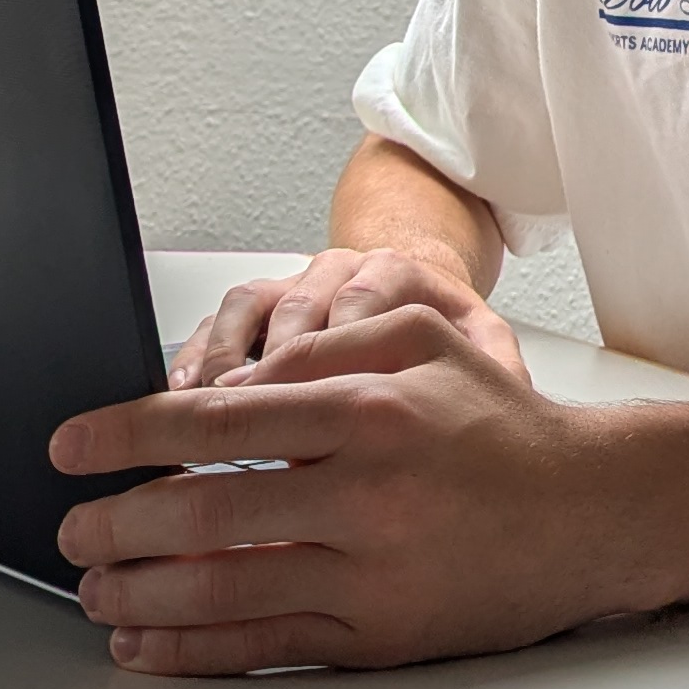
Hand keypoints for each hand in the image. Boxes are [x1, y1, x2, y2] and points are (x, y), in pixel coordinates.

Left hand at [54, 304, 645, 673]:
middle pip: (204, 513)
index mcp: (367, 412)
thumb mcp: (422, 343)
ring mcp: (372, 576)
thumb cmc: (498, 426)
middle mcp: (366, 496)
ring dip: (139, 591)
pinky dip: (192, 648)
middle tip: (70, 527)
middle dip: (116, 523)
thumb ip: (322, 351)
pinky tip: (147, 641)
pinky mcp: (381, 639)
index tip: (71, 446)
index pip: (216, 422)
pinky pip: (265, 646)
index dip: (127, 435)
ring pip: (224, 589)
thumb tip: (223, 389)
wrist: (591, 513)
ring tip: (93, 585)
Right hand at [168, 249, 526, 389]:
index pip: (365, 304)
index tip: (325, 410)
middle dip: (274, 362)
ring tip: (210, 411)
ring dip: (228, 359)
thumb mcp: (481, 348)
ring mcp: (295, 284)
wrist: (418, 303)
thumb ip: (494, 368)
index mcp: (398, 276)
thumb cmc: (444, 344)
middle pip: (302, 304)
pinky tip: (183, 394)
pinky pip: (219, 316)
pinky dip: (198, 352)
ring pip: (253, 304)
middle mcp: (342, 271)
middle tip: (252, 417)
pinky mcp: (259, 304)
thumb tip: (504, 394)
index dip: (339, 355)